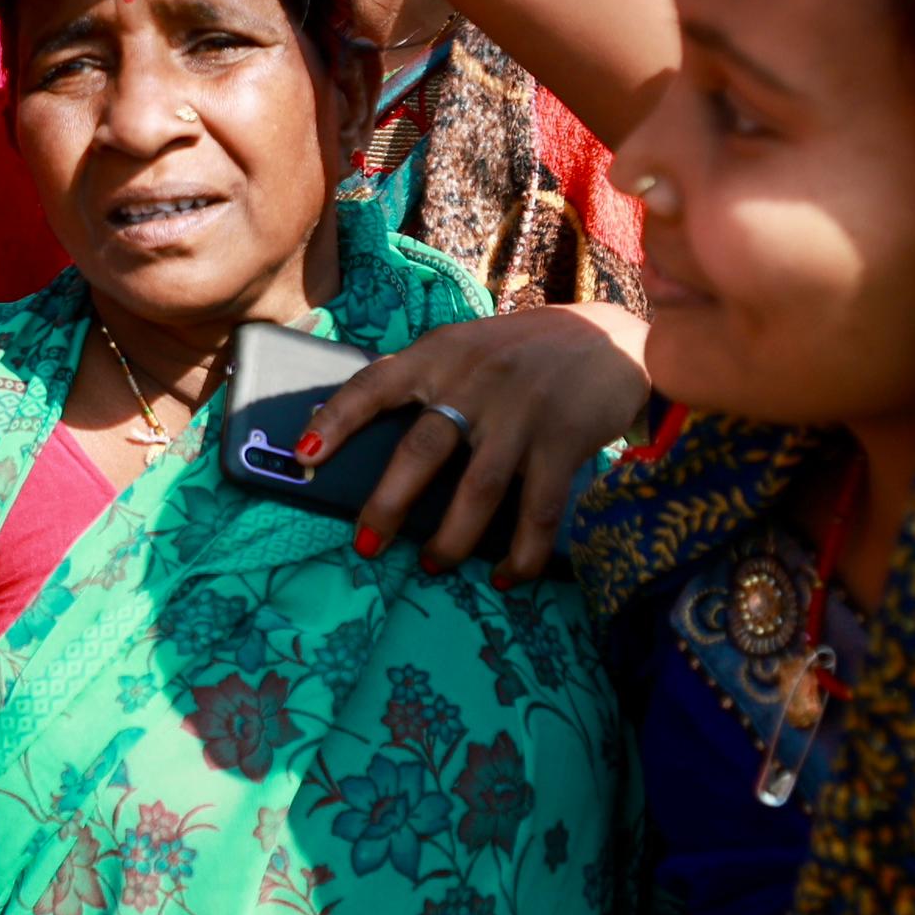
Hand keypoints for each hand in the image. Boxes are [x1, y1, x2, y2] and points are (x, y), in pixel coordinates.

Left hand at [299, 305, 649, 579]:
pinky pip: (536, 512)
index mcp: (441, 355)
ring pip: (477, 491)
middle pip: (422, 448)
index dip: (337, 418)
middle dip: (388, 503)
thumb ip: (423, 379)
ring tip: (432, 565)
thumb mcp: (467, 347)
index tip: (304, 455)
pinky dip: (520, 553)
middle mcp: (476, 381)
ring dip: (451, 539)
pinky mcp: (563, 443)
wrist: (610, 338)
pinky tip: (504, 576)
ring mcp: (521, 414)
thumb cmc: (523, 352)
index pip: (376, 382)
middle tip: (366, 545)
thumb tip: (350, 425)